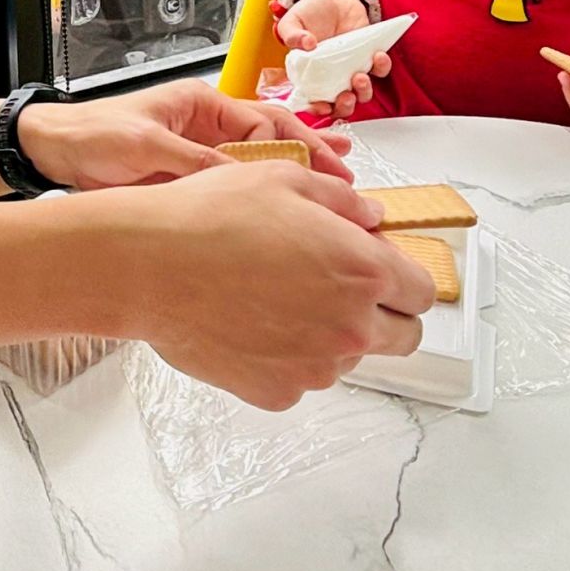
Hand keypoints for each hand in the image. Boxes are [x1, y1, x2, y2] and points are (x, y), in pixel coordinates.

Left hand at [19, 78, 353, 189]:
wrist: (50, 153)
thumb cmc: (91, 136)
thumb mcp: (146, 146)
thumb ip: (194, 162)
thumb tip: (240, 180)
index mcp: (201, 105)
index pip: (265, 121)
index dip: (303, 142)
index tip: (334, 164)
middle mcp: (204, 126)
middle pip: (270, 140)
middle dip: (310, 157)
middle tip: (347, 178)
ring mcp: (196, 154)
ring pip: (255, 166)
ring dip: (291, 179)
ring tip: (332, 192)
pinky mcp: (184, 180)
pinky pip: (230, 188)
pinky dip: (258, 198)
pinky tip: (280, 216)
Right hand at [119, 162, 433, 409]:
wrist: (146, 265)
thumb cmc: (208, 216)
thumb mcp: (284, 178)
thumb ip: (342, 200)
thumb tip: (368, 216)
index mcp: (363, 269)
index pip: (422, 291)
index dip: (403, 276)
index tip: (382, 271)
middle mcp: (349, 325)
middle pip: (403, 336)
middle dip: (382, 313)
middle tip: (337, 288)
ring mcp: (314, 366)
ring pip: (347, 357)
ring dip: (330, 333)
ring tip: (276, 296)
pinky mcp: (277, 391)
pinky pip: (300, 376)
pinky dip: (287, 356)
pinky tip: (250, 320)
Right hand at [275, 0, 390, 120]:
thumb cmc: (309, 13)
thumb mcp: (292, 22)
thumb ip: (292, 35)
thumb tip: (306, 44)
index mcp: (310, 76)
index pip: (313, 101)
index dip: (318, 109)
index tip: (323, 107)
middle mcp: (332, 79)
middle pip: (340, 105)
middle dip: (345, 106)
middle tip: (346, 96)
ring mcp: (351, 70)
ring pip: (362, 93)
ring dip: (363, 91)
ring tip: (360, 77)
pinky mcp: (369, 58)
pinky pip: (379, 70)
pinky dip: (381, 67)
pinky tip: (378, 55)